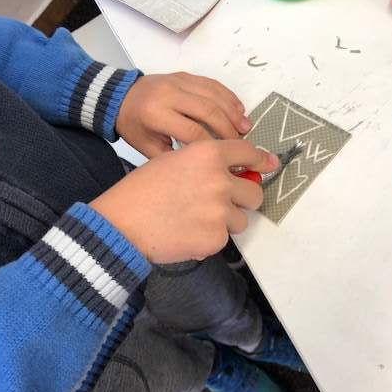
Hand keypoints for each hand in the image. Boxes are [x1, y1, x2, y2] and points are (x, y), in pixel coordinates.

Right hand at [90, 140, 279, 263]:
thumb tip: (233, 172)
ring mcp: (220, 211)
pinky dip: (210, 238)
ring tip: (197, 220)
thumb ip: (205, 163)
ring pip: (242, 219)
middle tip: (224, 204)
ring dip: (227, 221)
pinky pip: (224, 238)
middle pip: (255, 191)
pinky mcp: (215, 238)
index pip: (248, 153)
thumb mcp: (173, 161)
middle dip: (244, 199)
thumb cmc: (141, 191)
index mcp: (208, 154)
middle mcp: (219, 180)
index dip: (261, 160)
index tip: (269, 164)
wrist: (122, 223)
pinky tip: (187, 233)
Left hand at [115, 72, 251, 157]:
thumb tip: (205, 166)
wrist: (119, 97)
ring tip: (245, 128)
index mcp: (156, 114)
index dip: (212, 146)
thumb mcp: (147, 147)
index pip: (193, 131)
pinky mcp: (185, 75)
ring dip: (233, 112)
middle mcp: (168, 94)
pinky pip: (212, 84)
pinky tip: (239, 110)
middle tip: (240, 144)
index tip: (224, 159)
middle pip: (208, 111)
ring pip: (214, 95)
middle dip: (228, 129)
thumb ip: (173, 157)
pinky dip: (228, 97)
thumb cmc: (134, 125)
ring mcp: (178, 81)